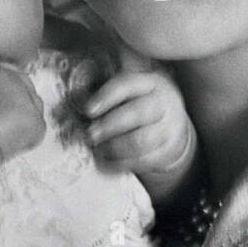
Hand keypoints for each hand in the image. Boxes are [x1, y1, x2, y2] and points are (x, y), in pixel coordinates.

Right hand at [0, 60, 44, 162]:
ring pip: (33, 110)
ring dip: (23, 121)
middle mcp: (14, 77)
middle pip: (26, 91)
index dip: (6, 95)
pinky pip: (37, 130)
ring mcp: (29, 98)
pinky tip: (7, 141)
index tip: (0, 108)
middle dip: (17, 107)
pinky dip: (27, 139)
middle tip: (0, 124)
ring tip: (0, 133)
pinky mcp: (36, 120)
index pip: (12, 76)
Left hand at [83, 65, 195, 183]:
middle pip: (138, 113)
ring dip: (114, 148)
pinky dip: (122, 164)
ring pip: (141, 140)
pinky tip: (107, 162)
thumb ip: (107, 91)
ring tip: (98, 150)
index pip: (128, 84)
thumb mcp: (130, 90)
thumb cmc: (140, 103)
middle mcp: (163, 102)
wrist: (172, 125)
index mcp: (150, 82)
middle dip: (110, 125)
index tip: (88, 110)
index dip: (107, 96)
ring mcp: (169, 127)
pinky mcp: (169, 150)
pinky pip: (145, 160)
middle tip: (89, 135)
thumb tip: (75, 97)